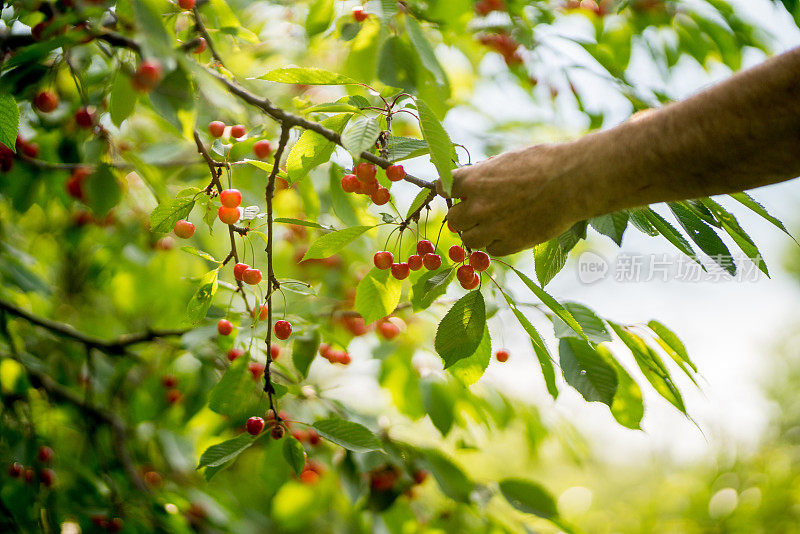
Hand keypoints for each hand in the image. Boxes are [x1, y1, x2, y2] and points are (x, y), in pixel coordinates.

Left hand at [440, 143, 586, 255]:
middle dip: (462, 214)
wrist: (573, 182)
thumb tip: (473, 179)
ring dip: (475, 233)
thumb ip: (485, 173)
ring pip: (468, 239)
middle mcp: (478, 206)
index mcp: (474, 180)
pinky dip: (495, 243)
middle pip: (454, 218)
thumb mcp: (508, 160)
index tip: (455, 191)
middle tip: (475, 211)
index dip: (449, 189)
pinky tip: (507, 233)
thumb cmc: (545, 162)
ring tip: (489, 226)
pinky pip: (491, 250)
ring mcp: (494, 227)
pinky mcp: (511, 244)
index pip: (443, 187)